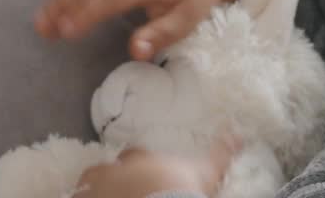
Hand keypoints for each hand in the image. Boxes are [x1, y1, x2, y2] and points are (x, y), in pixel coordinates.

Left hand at [74, 139, 238, 197]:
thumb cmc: (181, 190)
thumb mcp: (205, 171)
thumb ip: (221, 152)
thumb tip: (239, 133)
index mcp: (139, 159)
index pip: (132, 155)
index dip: (136, 163)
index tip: (142, 173)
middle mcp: (113, 173)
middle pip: (100, 171)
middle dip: (105, 178)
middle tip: (115, 190)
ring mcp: (96, 193)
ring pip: (85, 189)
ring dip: (91, 194)